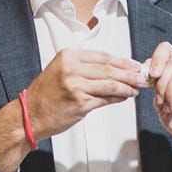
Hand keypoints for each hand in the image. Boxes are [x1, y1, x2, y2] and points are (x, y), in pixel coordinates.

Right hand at [21, 47, 144, 140]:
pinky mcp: (80, 103)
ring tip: (136, 88)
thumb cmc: (45, 95)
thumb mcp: (61, 72)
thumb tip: (114, 70)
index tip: (134, 64)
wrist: (30, 115)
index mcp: (68, 57)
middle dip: (129, 73)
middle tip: (142, 77)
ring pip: (110, 84)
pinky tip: (125, 97)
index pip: (102, 56)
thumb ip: (85, 69)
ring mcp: (75, 86)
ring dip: (127, 87)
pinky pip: (105, 99)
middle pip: (109, 69)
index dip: (121, 61)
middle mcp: (71, 68)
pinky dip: (117, 98)